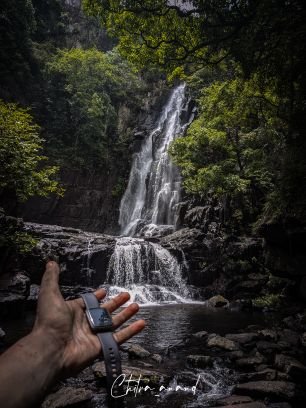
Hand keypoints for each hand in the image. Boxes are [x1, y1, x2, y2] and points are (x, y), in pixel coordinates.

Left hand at [33, 261, 144, 376]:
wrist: (51, 349)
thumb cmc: (50, 321)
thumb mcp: (50, 294)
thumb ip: (52, 278)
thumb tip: (51, 262)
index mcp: (74, 311)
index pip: (89, 302)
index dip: (96, 296)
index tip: (104, 290)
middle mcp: (86, 322)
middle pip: (105, 311)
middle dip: (116, 303)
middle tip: (127, 295)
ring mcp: (95, 335)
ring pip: (114, 322)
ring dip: (126, 314)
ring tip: (137, 305)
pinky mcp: (102, 345)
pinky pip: (120, 337)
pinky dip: (132, 331)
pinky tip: (142, 323)